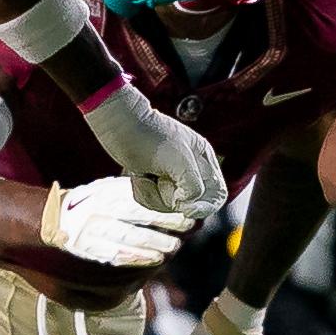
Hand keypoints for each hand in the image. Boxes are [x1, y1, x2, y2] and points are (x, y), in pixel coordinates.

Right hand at [40, 176, 188, 267]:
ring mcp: (92, 230)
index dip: (164, 209)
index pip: (141, 200)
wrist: (54, 219)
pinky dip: (136, 259)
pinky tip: (152, 261)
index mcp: (105, 192)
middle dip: (165, 226)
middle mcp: (98, 209)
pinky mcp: (88, 249)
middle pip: (138, 217)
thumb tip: (168, 198)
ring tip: (171, 248)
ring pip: (129, 239)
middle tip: (183, 233)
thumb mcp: (107, 190)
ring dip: (154, 246)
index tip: (184, 215)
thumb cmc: (90, 204)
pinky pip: (116, 256)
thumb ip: (131, 193)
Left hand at [79, 84, 226, 218]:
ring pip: (168, 205)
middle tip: (157, 177)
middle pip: (189, 204)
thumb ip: (193, 186)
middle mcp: (190, 169)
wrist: (117, 125)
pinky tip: (137, 175)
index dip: (206, 206)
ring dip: (151, 194)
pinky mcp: (152, 180)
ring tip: (143, 174)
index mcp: (203, 159)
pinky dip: (142, 192)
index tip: (185, 209)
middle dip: (168, 195)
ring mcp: (170, 176)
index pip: (217, 194)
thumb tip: (189, 207)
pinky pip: (152, 200)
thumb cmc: (149, 137)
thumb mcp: (178, 160)